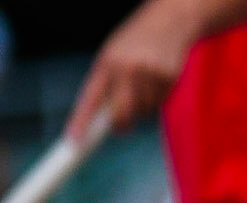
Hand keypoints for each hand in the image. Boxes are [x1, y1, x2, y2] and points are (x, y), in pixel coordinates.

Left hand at [68, 0, 205, 140]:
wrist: (172, 17)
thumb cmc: (134, 42)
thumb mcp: (111, 56)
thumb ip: (101, 86)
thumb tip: (88, 124)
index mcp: (108, 62)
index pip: (91, 99)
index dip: (81, 122)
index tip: (74, 141)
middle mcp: (128, 68)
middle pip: (121, 114)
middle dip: (119, 124)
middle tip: (119, 124)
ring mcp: (150, 72)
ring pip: (141, 112)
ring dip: (140, 109)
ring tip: (141, 87)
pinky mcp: (169, 77)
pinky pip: (157, 105)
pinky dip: (154, 100)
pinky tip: (155, 81)